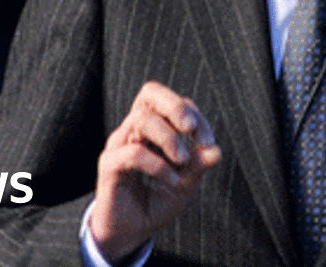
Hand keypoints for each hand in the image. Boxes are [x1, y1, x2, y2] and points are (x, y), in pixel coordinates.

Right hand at [90, 81, 221, 262]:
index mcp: (153, 128)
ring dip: (169, 139)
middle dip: (175, 106)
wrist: (131, 233)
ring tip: (182, 161)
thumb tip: (216, 150)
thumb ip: (198, 164)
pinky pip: (133, 153)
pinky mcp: (109, 165)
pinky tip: (171, 180)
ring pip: (142, 119)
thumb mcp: (186, 183)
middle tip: (191, 129)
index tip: (207, 143)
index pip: (174, 103)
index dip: (195, 115)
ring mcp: (119, 145)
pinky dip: (158, 165)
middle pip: (150, 93)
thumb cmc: (157, 202)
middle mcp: (134, 130)